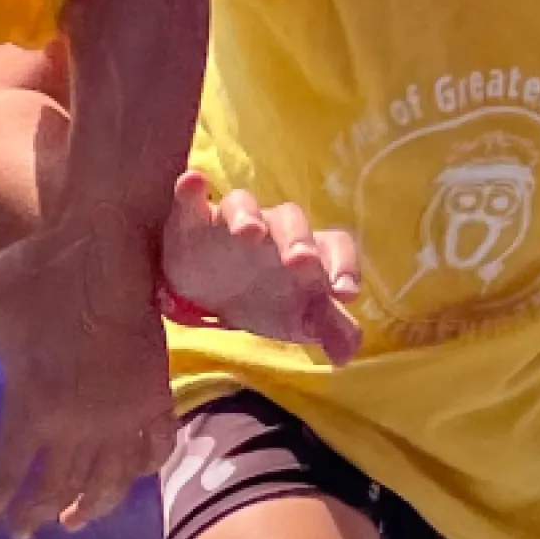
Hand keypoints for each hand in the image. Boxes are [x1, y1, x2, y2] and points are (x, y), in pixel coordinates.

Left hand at [0, 214, 169, 538]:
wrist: (111, 244)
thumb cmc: (38, 273)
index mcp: (35, 407)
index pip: (2, 481)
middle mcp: (82, 425)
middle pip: (55, 491)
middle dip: (32, 517)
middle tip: (20, 533)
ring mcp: (124, 415)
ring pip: (108, 483)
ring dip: (87, 508)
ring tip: (70, 522)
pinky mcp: (155, 398)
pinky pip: (154, 451)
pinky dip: (139, 474)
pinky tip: (126, 479)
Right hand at [162, 173, 362, 364]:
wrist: (213, 293)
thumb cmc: (268, 298)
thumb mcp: (298, 317)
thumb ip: (327, 328)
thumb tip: (348, 354)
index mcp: (307, 250)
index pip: (334, 245)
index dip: (344, 265)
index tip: (345, 294)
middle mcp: (273, 229)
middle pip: (290, 220)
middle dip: (297, 239)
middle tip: (300, 262)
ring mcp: (232, 222)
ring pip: (243, 205)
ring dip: (246, 215)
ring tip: (247, 233)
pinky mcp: (194, 222)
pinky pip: (192, 201)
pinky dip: (191, 192)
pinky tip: (192, 184)